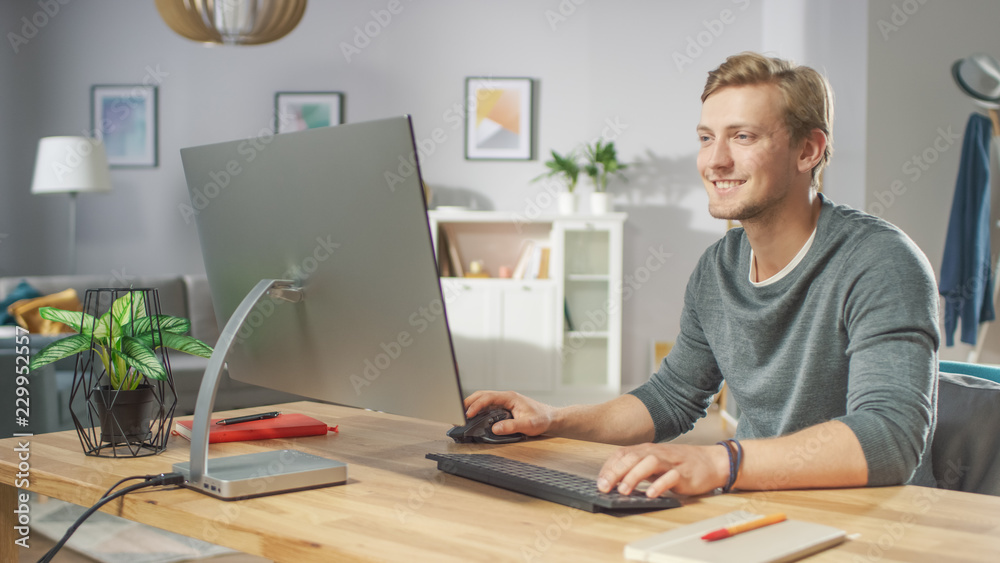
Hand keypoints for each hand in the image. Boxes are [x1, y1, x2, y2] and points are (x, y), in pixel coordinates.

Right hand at [464, 390, 556, 436]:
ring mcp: (504, 401)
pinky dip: (478, 409)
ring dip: (472, 405)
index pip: (488, 397)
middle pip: (482, 395)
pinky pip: (488, 406)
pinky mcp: (504, 407)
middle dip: (469, 402)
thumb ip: (512, 426)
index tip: (469, 414)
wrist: (551, 418)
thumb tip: (495, 428)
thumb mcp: (529, 425)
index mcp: (510, 397)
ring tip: (462, 414)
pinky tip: (473, 416)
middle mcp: (505, 397)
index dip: (476, 405)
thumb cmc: (542, 419)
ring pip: (483, 399)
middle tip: (457, 412)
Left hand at [597, 443, 729, 496]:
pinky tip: (650, 493)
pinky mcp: (684, 473)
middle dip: (616, 472)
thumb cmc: (679, 464)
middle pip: (632, 457)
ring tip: (623, 491)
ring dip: (634, 477)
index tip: (599, 482)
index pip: (622, 454)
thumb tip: (613, 482)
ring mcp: (671, 462)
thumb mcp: (655, 463)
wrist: (711, 462)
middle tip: (604, 487)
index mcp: (646, 450)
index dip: (609, 467)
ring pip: (649, 463)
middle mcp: (656, 453)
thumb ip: (637, 469)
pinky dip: (659, 485)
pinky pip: (671, 477)